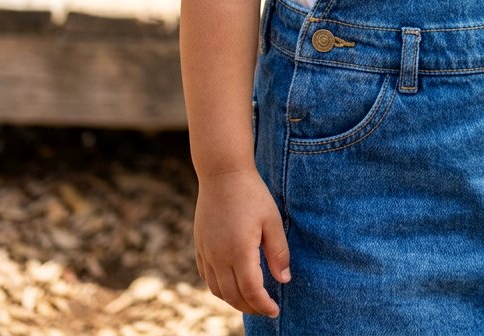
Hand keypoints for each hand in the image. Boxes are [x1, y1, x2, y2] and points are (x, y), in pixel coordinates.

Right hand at [194, 167, 290, 316]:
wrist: (222, 172)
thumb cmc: (251, 193)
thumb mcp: (272, 220)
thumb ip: (278, 252)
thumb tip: (283, 280)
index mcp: (239, 251)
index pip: (251, 291)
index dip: (264, 305)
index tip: (276, 310)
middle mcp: (219, 256)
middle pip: (233, 296)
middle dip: (250, 307)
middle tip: (266, 308)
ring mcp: (206, 251)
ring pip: (217, 290)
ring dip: (233, 300)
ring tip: (250, 300)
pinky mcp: (199, 244)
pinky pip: (206, 276)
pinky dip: (218, 287)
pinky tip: (230, 284)